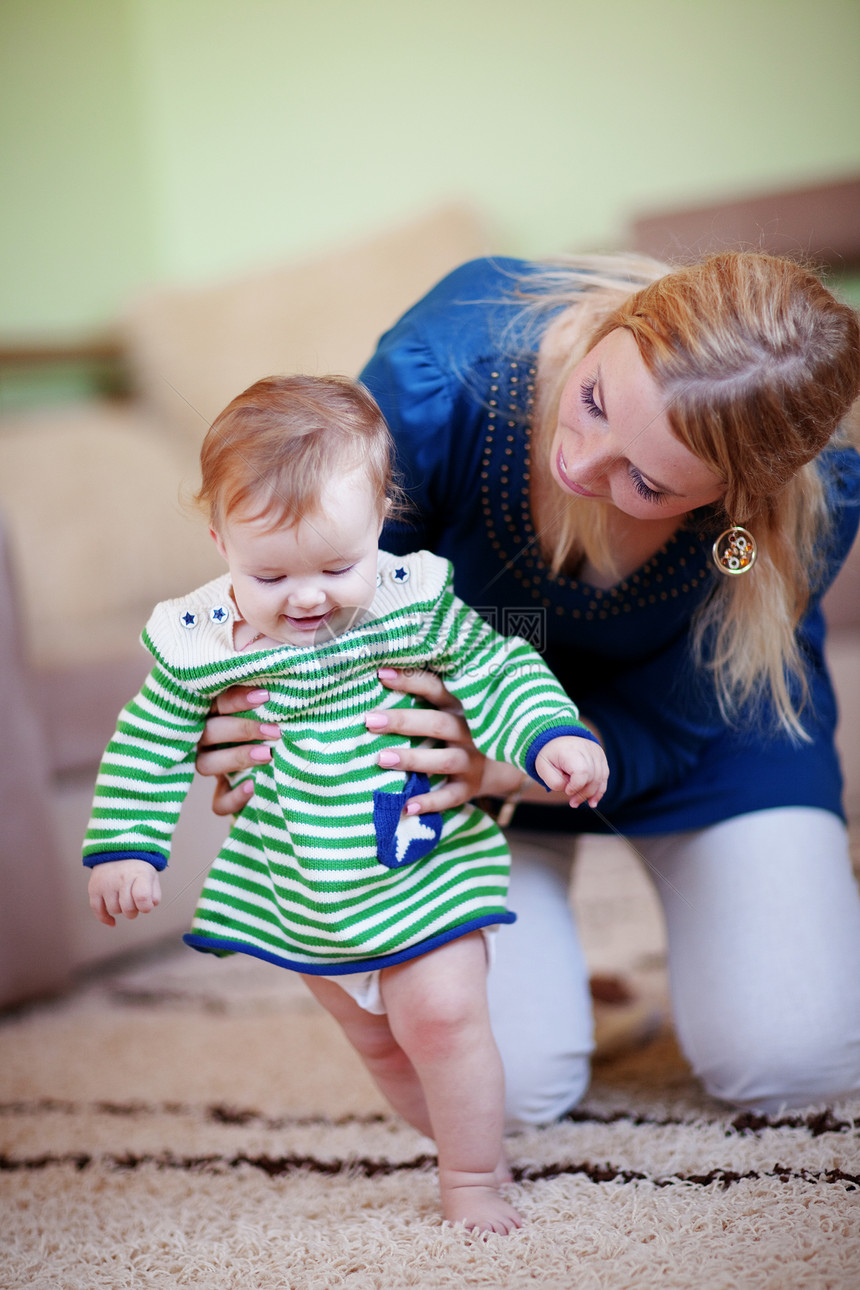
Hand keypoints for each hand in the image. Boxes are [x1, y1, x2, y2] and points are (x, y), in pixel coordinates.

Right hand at [88, 859, 161, 926]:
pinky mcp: (94, 888)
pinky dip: (105, 918)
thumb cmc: (137, 868)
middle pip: (128, 908)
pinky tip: (112, 922)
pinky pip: (97, 910)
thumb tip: (149, 906)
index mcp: (139, 874)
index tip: (145, 905)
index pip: (142, 898)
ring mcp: (106, 883)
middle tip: (134, 903)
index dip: (145, 907)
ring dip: (121, 910)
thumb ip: (155, 894)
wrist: (116, 850)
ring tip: (123, 899)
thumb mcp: (152, 876)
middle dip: (134, 911)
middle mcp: (122, 878)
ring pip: (114, 910)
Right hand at [195, 686, 280, 815]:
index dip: (236, 700)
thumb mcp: (269, 709)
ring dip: (236, 758)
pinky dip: (234, 797)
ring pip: (206, 764)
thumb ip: (268, 699)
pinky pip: (218, 802)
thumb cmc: (274, 723)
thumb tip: (284, 685)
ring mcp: (211, 767)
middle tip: (274, 730)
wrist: (283, 761)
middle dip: (242, 729)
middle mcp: (205, 739)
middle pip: (208, 732)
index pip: (215, 703)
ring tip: (268, 754)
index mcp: (213, 713)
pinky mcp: (221, 795)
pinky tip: (253, 786)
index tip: (265, 696)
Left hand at [366, 669, 521, 813]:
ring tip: (381, 758)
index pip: (437, 689)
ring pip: (444, 760)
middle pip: (437, 724)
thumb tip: (380, 681)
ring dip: (413, 759)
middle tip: (370, 720)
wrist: (502, 763)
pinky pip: (451, 796)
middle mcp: (471, 731)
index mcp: (463, 706)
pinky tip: (407, 806)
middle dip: (403, 721)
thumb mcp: (453, 709)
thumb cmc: (461, 728)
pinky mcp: (470, 787)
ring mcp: (473, 760)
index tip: (381, 675)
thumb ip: (427, 699)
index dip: (411, 681)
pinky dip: (430, 802)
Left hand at [534, 736, 608, 808]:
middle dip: (583, 794)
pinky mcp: (601, 757)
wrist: (558, 740)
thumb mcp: (543, 769)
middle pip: (592, 777)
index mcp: (570, 750)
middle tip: (573, 803)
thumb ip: (555, 782)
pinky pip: (604, 777)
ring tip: (580, 803)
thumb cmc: (550, 756)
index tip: (567, 791)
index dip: (576, 786)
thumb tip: (571, 790)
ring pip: (600, 778)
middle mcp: (587, 749)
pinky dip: (599, 790)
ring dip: (591, 794)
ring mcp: (596, 752)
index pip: (582, 771)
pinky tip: (592, 801)